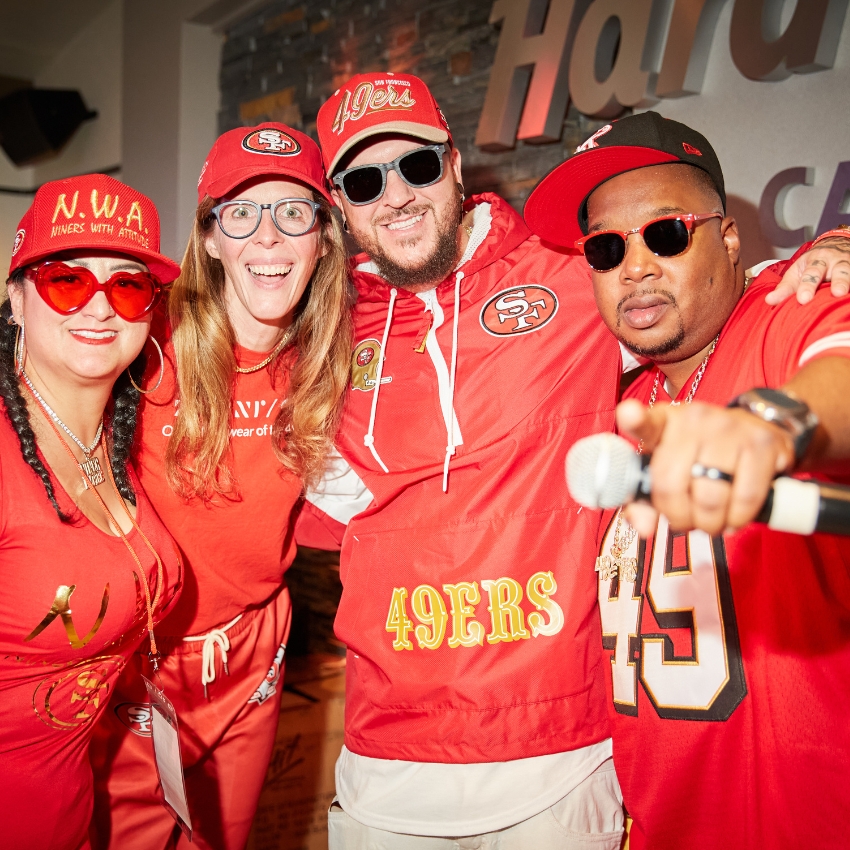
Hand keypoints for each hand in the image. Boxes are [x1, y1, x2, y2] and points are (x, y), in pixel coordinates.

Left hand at [616, 399, 795, 536]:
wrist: (758, 428)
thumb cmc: (702, 455)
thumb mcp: (669, 469)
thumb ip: (646, 500)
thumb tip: (645, 528)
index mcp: (664, 422)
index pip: (647, 422)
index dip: (635, 419)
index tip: (628, 415)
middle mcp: (694, 419)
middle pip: (673, 484)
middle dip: (678, 517)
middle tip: (686, 523)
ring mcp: (730, 428)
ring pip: (710, 497)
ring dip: (708, 523)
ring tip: (710, 523)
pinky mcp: (762, 444)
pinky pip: (746, 498)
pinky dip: (738, 519)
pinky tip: (733, 518)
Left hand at [765, 238, 849, 304]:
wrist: (838, 243)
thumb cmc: (814, 263)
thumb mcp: (798, 272)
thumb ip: (785, 288)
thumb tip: (769, 300)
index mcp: (813, 261)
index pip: (808, 274)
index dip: (805, 286)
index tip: (802, 299)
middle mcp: (830, 261)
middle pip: (825, 271)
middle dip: (817, 283)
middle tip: (810, 297)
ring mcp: (846, 264)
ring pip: (845, 271)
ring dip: (843, 281)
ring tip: (839, 293)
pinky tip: (849, 295)